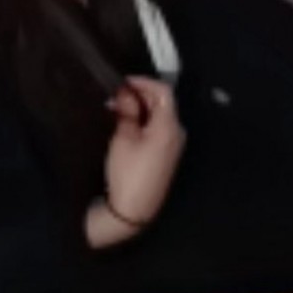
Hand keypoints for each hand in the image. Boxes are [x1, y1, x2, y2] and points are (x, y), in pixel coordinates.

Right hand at [103, 75, 186, 227]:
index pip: (163, 91)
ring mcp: (174, 145)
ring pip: (160, 115)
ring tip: (116, 109)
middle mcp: (177, 133)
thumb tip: (125, 92)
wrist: (133, 210)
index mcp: (169, 126)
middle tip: (114, 96)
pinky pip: (158, 129)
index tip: (122, 82)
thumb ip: (127, 111)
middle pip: (162, 103)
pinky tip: (126, 123)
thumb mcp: (123, 138)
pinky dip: (144, 121)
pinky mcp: (167, 154)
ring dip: (140, 108)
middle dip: (140, 95)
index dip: (143, 82)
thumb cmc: (127, 172)